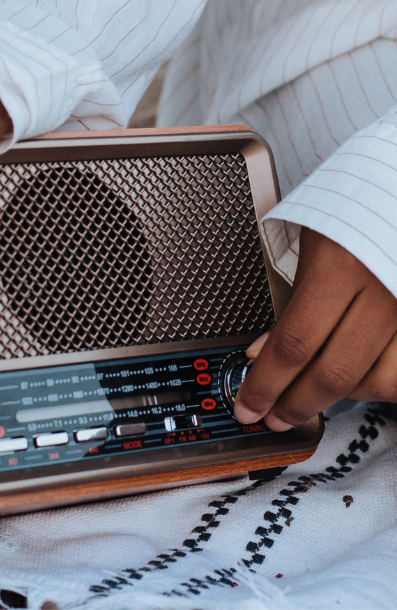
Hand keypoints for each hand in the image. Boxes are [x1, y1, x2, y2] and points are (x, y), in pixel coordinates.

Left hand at [235, 228, 396, 430]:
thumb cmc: (355, 212)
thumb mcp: (314, 249)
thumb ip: (293, 304)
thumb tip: (261, 354)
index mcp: (342, 268)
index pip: (294, 343)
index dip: (265, 383)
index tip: (247, 405)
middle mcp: (384, 292)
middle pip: (332, 373)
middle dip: (294, 404)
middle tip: (272, 417)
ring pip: (376, 382)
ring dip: (338, 397)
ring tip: (313, 395)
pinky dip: (378, 384)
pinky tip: (359, 380)